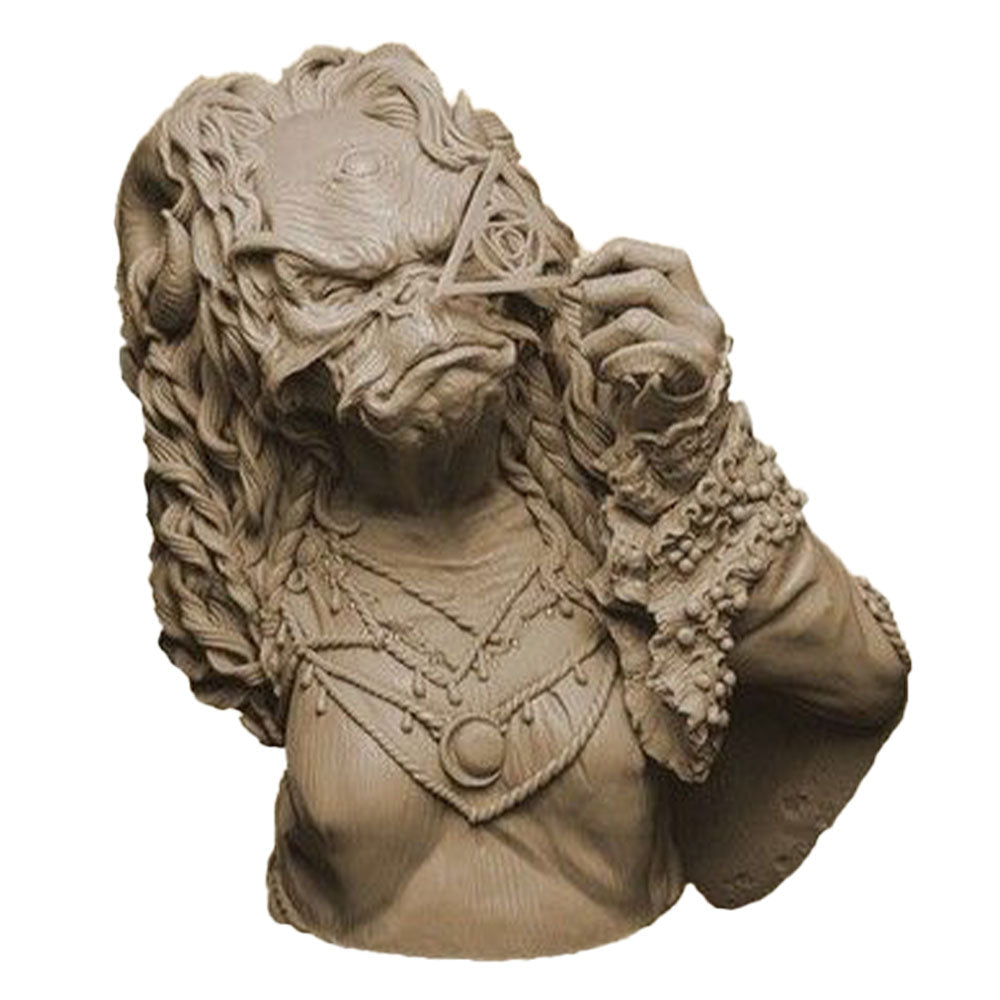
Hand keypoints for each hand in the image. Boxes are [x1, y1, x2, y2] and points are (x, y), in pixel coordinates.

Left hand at [571, 238, 726, 428]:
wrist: (675, 448)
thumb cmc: (646, 393)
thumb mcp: (632, 338)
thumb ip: (618, 305)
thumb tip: (580, 272)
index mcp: (697, 305)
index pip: (667, 259)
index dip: (621, 254)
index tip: (582, 270)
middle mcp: (707, 321)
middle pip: (649, 279)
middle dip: (601, 292)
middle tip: (582, 318)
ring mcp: (701, 348)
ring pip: (635, 318)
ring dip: (598, 338)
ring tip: (596, 360)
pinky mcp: (687, 377)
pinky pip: (634, 355)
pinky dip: (608, 364)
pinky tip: (610, 378)